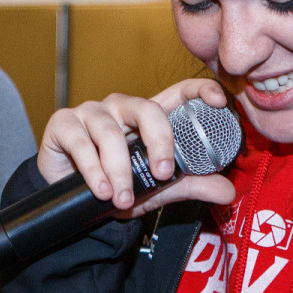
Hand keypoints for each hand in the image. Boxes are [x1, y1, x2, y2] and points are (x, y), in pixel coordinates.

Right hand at [38, 79, 235, 217]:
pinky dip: (93, 170)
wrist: (72, 202)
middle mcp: (122, 108)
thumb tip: (228, 192)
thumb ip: (190, 185)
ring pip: (111, 132)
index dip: (199, 90)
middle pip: (147, 109)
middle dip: (159, 142)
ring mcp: (92, 113)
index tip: (217, 102)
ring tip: (122, 199)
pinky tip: (101, 190)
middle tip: (162, 175)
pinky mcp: (64, 124)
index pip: (177, 93)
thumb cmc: (116, 184)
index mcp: (149, 118)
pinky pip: (81, 143)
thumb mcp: (157, 188)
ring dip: (120, 170)